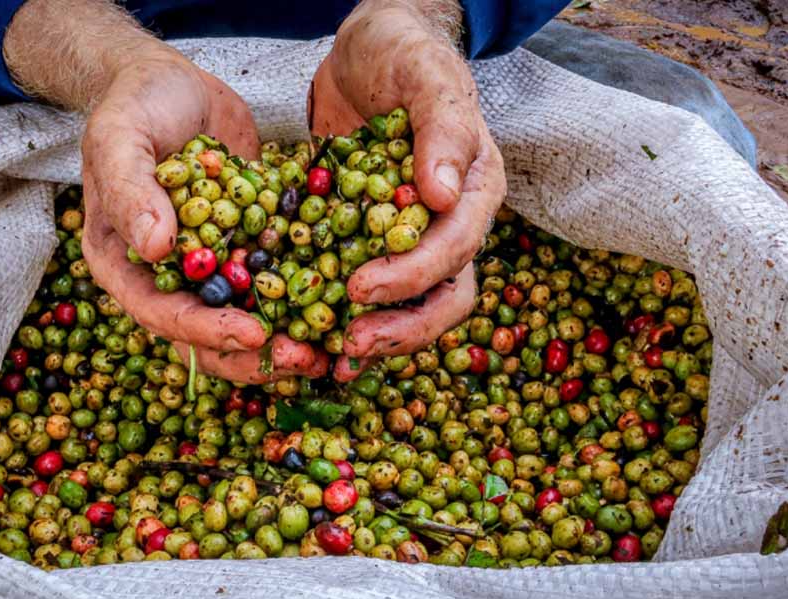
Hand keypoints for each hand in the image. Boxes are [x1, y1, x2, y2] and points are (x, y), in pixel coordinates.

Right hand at [80, 50, 332, 382]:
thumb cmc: (135, 105)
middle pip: (206, 336)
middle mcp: (166, 276)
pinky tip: (341, 307)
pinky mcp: (246, 247)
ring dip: (283, 341)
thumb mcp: (121, 137)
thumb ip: (130, 190)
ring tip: (325, 352)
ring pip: (244, 319)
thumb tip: (155, 249)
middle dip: (254, 355)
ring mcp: (210, 265)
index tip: (254, 335)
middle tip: (303, 358)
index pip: (161, 313)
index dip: (206, 332)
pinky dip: (302, 299)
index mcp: (124, 263)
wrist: (173, 83)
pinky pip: (273, 282)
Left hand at [310, 0, 505, 375]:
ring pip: (412, 305)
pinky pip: (371, 288)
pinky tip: (315, 334)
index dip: (411, 276)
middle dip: (401, 327)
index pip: (455, 248)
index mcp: (473, 189)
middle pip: (443, 295)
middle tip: (351, 344)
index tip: (360, 287)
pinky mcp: (375, 240)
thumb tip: (441, 194)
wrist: (368, 50)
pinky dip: (347, 315)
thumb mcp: (423, 76)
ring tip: (336, 358)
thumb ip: (442, 128)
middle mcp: (450, 222)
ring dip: (378, 336)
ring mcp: (414, 237)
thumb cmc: (402, 53)